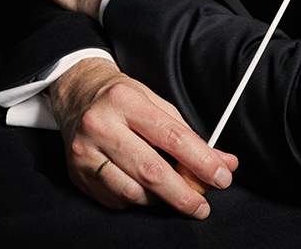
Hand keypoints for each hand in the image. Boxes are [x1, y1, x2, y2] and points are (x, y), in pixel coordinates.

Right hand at [50, 57, 237, 218]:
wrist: (77, 95)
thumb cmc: (120, 99)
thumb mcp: (155, 103)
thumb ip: (188, 134)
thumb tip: (223, 162)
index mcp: (125, 101)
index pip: (172, 137)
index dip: (201, 162)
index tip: (221, 176)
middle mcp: (101, 125)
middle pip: (151, 171)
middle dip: (184, 194)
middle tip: (202, 205)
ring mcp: (85, 152)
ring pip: (133, 192)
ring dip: (160, 199)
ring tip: (170, 191)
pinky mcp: (78, 174)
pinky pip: (116, 200)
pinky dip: (137, 199)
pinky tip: (142, 187)